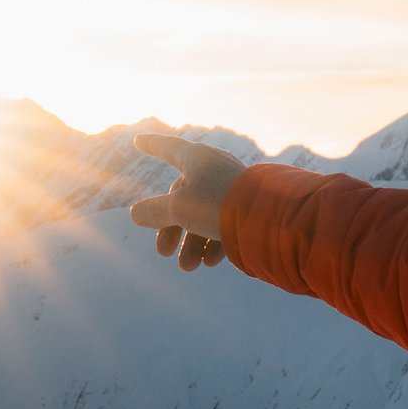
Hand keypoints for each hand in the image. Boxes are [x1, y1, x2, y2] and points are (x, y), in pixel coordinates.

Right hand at [129, 133, 246, 271]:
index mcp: (198, 158)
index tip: (138, 141)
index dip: (152, 145)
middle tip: (163, 252)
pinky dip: (214, 242)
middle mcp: (215, 170)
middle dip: (171, 228)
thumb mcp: (179, 208)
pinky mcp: (248, 208)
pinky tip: (210, 262)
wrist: (271, 218)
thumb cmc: (218, 204)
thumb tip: (136, 213)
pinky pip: (224, 224)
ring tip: (189, 267)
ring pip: (203, 216)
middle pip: (183, 197)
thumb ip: (154, 211)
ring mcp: (233, 189)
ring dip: (192, 244)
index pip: (169, 148)